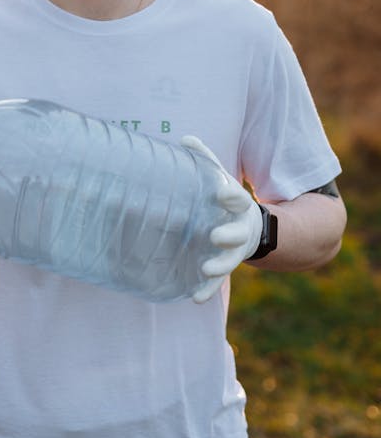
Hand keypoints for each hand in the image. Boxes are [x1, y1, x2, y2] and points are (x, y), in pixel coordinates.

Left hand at [179, 136, 262, 303]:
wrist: (252, 227)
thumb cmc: (226, 199)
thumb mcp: (219, 177)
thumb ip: (204, 160)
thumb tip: (184, 138)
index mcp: (239, 205)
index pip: (239, 200)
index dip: (231, 196)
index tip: (222, 193)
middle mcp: (239, 229)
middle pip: (237, 234)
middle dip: (228, 236)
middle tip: (215, 236)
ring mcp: (234, 251)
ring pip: (229, 261)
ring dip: (218, 266)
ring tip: (205, 269)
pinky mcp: (225, 266)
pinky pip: (217, 281)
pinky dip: (207, 290)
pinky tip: (195, 299)